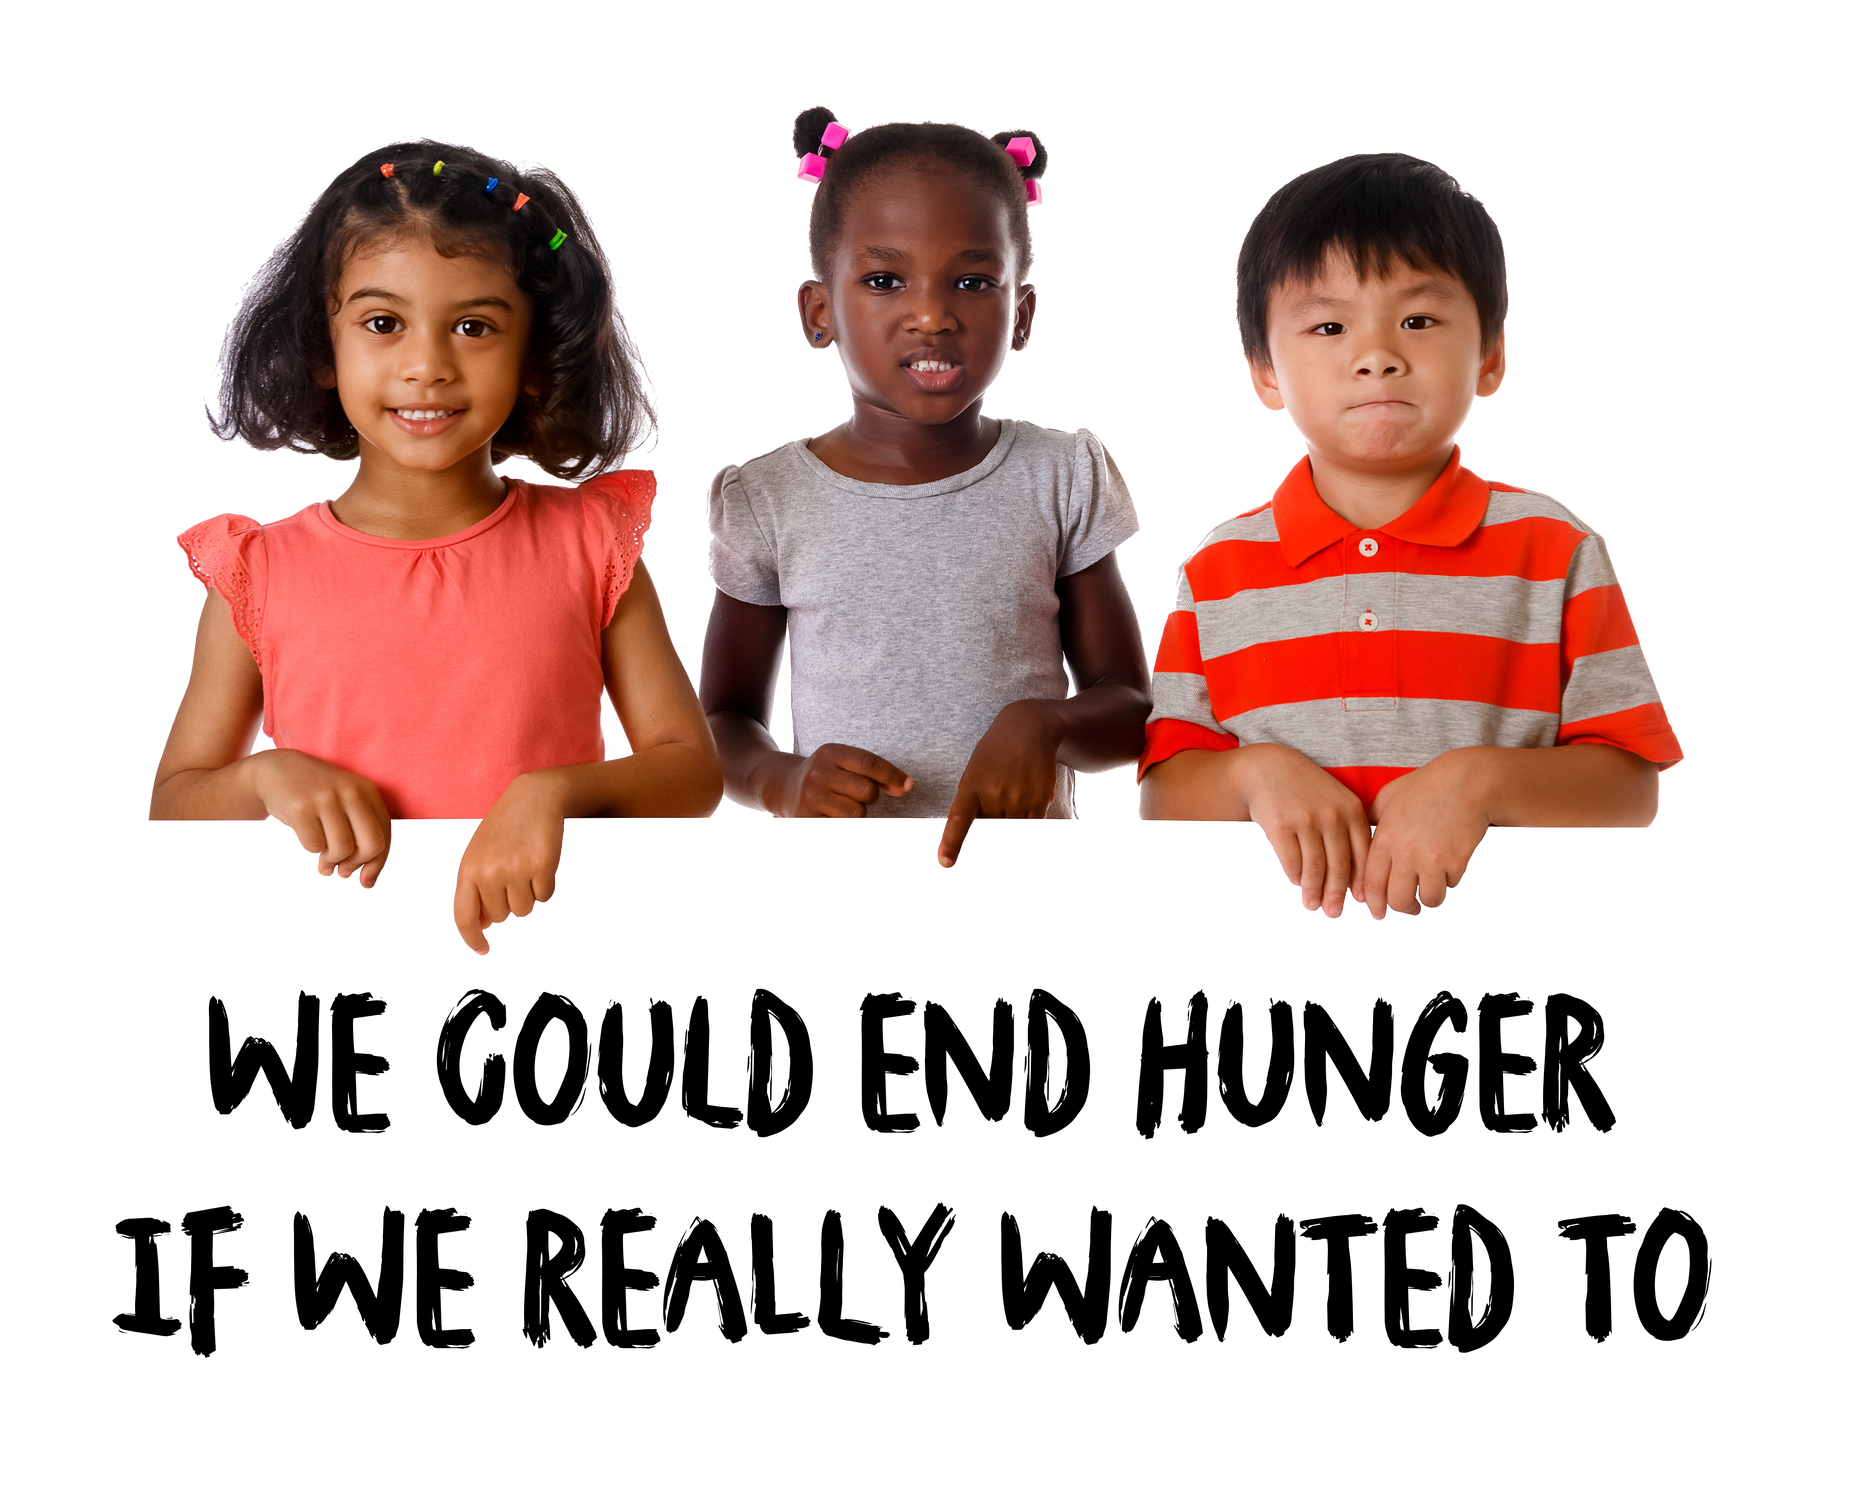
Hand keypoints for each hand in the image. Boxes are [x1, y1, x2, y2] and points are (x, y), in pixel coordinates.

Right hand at [247, 748, 392, 886]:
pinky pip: (315, 845)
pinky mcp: (301, 807)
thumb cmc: (319, 797)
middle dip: (357, 864)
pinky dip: (313, 849)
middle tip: (343, 871)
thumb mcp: (346, 805)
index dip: (376, 865)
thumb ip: (362, 837)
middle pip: (371, 845)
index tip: (366, 881)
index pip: (384, 836)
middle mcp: (351, 792)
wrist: (278, 770)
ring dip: (331, 861)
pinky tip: (308, 840)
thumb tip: (368, 882)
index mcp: (367, 792)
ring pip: (342, 849)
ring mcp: (326, 798)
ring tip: (324, 859)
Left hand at [453, 773, 566, 956]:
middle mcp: (489, 872)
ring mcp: (516, 869)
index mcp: (468, 870)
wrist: (534, 798)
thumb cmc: (506, 829)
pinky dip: (546, 886)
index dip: (473, 938)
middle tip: (514, 876)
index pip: (465, 916)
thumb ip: (476, 888)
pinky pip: (545, 896)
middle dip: (509, 903)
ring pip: (524, 909)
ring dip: (529, 894)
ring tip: (527, 867)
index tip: (483, 950)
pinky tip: (541, 863)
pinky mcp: (541, 866)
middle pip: (501, 915)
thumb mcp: (481, 854)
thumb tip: (483, 924)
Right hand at [774, 744, 911, 818]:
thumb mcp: (843, 764)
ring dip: (858, 813)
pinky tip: (832, 814)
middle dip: (869, 796)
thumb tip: (905, 786)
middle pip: (866, 791)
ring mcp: (811, 797)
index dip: (892, 775)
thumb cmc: (825, 776)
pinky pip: (843, 823)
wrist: (783, 787)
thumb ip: (874, 773)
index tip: (907, 785)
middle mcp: (818, 773)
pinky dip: (845, 821)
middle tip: (854, 794)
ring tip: (842, 805)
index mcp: (830, 753)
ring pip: (857, 812)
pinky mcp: (806, 817)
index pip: (869, 763)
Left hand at [937, 701, 1061, 868]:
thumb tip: (984, 826)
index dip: (951, 843)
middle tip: (1003, 790)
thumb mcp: (976, 772)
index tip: (945, 862)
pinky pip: (1033, 823)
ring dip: (1013, 815)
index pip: (959, 820)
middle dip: (996, 818)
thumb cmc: (996, 754)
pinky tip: (1029, 790)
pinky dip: (1030, 815)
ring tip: (1014, 786)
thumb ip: (975, 803)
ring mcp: (1018, 798)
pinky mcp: (1040, 800)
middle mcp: (994, 794)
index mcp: (971, 787)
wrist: (1027, 728)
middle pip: (992, 827)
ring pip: (1014, 826)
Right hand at [1233, 743, 1370, 918]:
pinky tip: (1297, 882)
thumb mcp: (1336, 803)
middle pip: (1339, 866)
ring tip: (1312, 906)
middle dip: (1337, 895)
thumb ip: (1349, 835)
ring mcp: (1305, 819)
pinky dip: (1296, 877)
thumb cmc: (1307, 792)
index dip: (1362, 883)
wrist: (1269, 768)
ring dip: (1314, 892)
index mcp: (1352, 810)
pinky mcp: (1279, 824)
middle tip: (1334, 914)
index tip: (1360, 903)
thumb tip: (1357, 886)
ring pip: (1315, 868)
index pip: (1362, 855)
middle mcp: (1331, 814)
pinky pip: (1292, 862)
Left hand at [1362, 751, 1489, 919]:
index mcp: (1385, 838)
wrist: (1466, 781)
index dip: (1375, 903)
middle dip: (1404, 908)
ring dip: (1429, 900)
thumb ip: (1372, 820)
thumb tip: (1361, 838)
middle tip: (1410, 907)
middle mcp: (1404, 852)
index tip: (1379, 913)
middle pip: (1397, 899)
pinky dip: (1449, 882)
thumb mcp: (1388, 797)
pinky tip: (1449, 869)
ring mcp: (1431, 858)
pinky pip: (1450, 885)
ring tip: (1431, 894)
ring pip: (1427, 899)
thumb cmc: (1427, 786)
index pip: (1372, 883)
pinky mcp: (1455, 861)